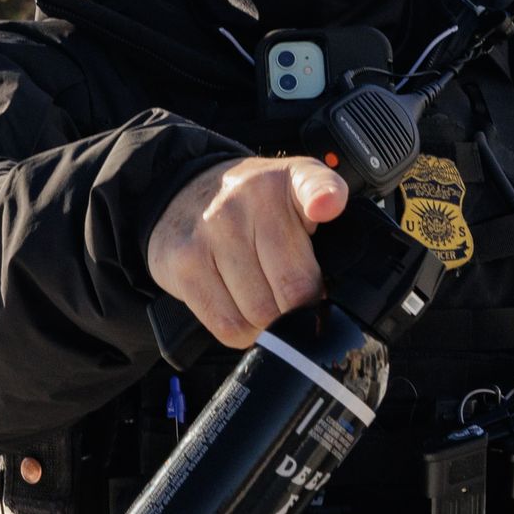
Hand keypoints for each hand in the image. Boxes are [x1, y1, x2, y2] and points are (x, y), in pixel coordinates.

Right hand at [147, 157, 347, 348]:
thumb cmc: (251, 204)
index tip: (323, 208)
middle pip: (294, 287)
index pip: (312, 184)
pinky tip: (242, 313)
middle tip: (293, 300)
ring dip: (269, 324)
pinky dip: (242, 333)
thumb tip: (331, 274)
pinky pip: (228, 325)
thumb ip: (327, 209)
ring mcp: (211, 233)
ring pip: (260, 313)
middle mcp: (247, 200)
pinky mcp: (184, 265)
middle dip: (300, 309)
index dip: (323, 197)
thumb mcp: (296, 189)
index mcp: (288, 180)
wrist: (182, 192)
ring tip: (265, 304)